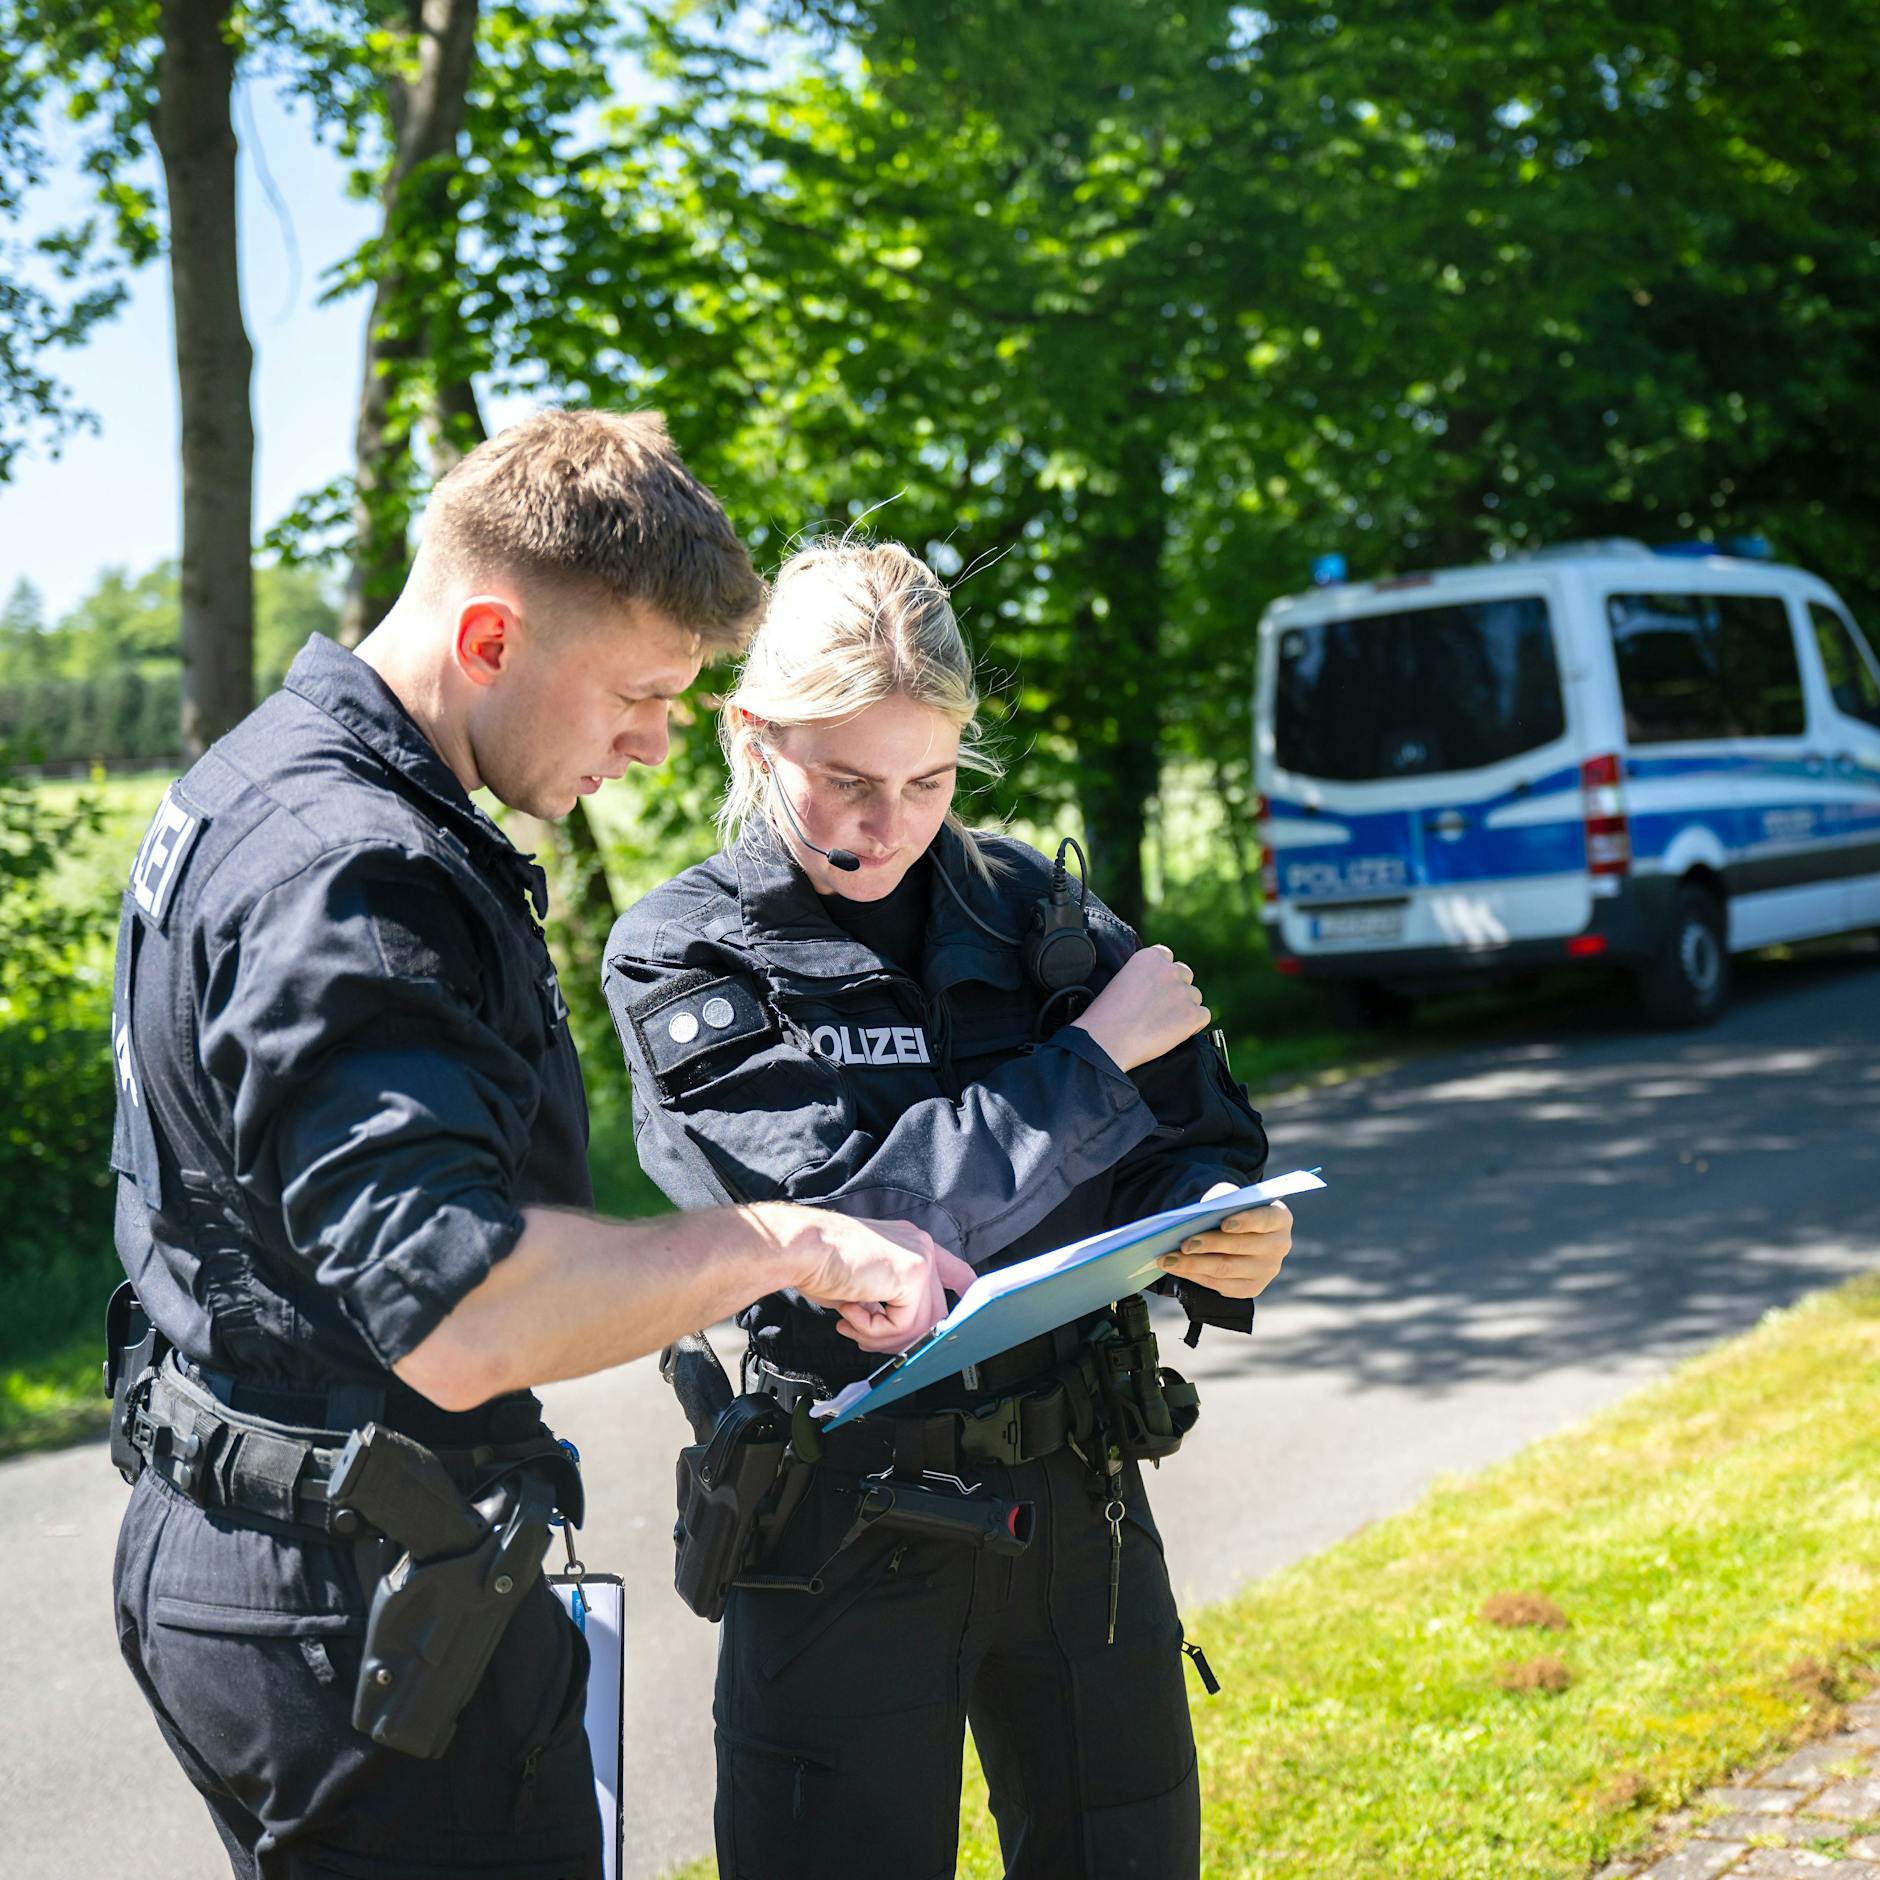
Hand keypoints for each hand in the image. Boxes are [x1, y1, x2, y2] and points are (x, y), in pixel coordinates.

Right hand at [761, 1205, 975, 1352]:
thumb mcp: (860, 1286)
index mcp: (909, 1243)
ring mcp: (920, 1259)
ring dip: (879, 1336)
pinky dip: (871, 1330)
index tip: (969, 1301)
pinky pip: (903, 1326)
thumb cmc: (817, 1261)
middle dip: (897, 1337)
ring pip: (919, 1326)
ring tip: (850, 1321)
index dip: (963, 1290)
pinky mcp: (913, 1274)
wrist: (801, 1248)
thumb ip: (885, 1303)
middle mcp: (920, 1246)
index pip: (953, 1269)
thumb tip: (893, 1331)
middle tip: (860, 1333)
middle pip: (934, 1312)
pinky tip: (850, 1310)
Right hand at [1070, 942, 1209, 1070]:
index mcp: (1149, 957)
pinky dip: (1193, 1025)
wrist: (1107, 1040)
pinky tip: (1175, 1033)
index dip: (1162, 974)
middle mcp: (1170, 970)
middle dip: (1176, 989)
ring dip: (1185, 1007)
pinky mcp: (1192, 1015)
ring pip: (1195, 997)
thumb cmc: (1105, 1015)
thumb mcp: (1120, 980)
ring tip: (1163, 1024)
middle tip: (1160, 1008)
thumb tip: (1155, 986)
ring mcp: (1183, 992)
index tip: (1154, 988)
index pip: (1166, 956)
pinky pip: (1204, 1016)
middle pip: (1185, 975)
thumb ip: (1142, 975)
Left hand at [1155, 1181, 1291, 1300]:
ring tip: (1167, 1259)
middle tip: (1183, 1243)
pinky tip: (1175, 1268)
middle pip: (1241, 1247)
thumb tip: (1207, 1205)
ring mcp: (1266, 1271)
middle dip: (1209, 1245)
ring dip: (1193, 1264)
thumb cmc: (1232, 1210)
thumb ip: (1222, 1196)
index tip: (1224, 1223)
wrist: (1236, 1232)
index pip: (1265, 1220)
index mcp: (1279, 1219)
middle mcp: (1279, 1246)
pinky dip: (1194, 1275)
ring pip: (1225, 1269)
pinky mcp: (1251, 1288)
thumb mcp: (1229, 1197)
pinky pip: (1219, 1284)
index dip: (1246, 1221)